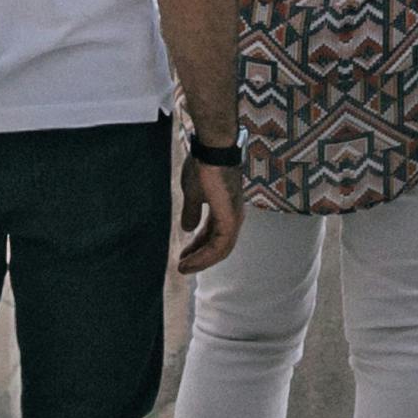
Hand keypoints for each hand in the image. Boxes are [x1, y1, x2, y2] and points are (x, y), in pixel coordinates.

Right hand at [176, 151, 244, 274]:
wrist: (212, 150)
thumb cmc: (203, 165)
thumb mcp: (192, 193)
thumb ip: (192, 211)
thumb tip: (187, 228)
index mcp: (225, 209)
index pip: (214, 235)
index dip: (199, 247)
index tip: (184, 256)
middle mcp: (233, 215)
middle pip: (218, 245)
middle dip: (200, 257)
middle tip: (183, 267)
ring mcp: (234, 218)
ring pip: (220, 250)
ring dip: (201, 261)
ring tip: (183, 268)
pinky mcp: (230, 219)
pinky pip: (219, 246)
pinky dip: (204, 256)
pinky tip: (190, 261)